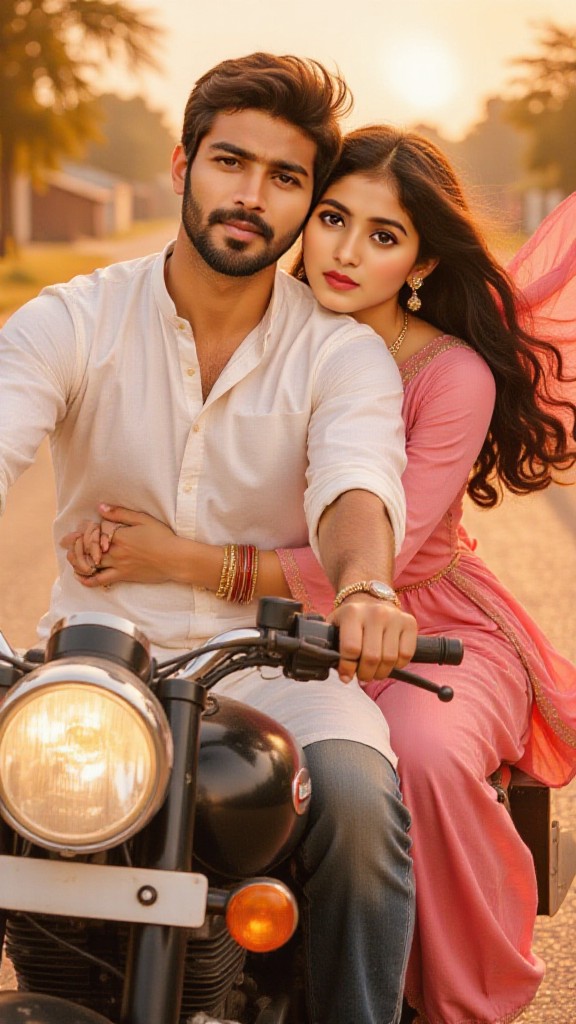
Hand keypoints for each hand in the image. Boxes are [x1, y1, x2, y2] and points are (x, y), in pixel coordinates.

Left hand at [61, 504, 179, 586]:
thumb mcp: (142, 519)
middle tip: (65, 543)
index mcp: (118, 536)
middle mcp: (115, 552)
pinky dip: (88, 580)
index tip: (71, 532)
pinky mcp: (123, 576)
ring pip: (91, 565)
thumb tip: (100, 507)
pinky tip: (81, 578)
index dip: (81, 533)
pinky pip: (101, 580)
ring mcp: (118, 566)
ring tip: (71, 559)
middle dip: (74, 546)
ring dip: (78, 562)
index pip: (93, 534)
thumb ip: (120, 514)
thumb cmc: (162, 537)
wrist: (174, 559)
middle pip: (88, 550)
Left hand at [329, 595, 416, 682]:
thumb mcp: (335, 626)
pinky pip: (406, 655)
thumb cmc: (351, 620)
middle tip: (362, 676)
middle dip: (365, 674)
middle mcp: (375, 612)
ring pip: (389, 659)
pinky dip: (397, 665)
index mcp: (352, 613)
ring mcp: (395, 617)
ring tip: (374, 671)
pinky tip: (388, 661)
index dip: (348, 668)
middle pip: (372, 657)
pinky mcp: (409, 622)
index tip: (346, 676)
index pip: (351, 649)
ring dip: (381, 672)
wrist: (372, 598)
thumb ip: (331, 646)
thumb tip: (340, 673)